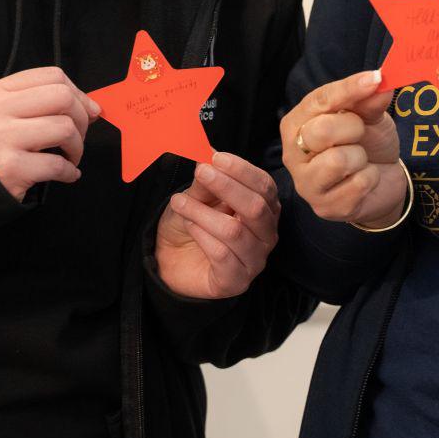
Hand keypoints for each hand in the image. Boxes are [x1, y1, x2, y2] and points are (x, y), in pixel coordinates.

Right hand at [0, 66, 97, 200]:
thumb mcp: (9, 112)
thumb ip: (45, 102)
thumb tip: (92, 107)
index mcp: (0, 91)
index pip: (52, 76)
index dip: (79, 93)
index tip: (86, 110)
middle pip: (62, 98)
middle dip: (81, 118)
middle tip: (77, 136)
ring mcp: (3, 139)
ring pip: (64, 128)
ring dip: (77, 147)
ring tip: (69, 156)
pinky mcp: (10, 168)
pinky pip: (57, 164)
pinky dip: (70, 171)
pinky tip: (67, 173)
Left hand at [154, 153, 281, 298]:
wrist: (172, 260)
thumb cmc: (192, 224)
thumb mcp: (197, 196)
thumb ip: (207, 180)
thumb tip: (208, 155)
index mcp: (265, 209)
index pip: (265, 186)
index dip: (242, 170)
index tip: (216, 158)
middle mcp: (266, 235)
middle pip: (256, 208)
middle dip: (227, 187)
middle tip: (201, 172)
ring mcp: (254, 261)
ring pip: (234, 232)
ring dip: (203, 213)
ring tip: (180, 203)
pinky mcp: (236, 282)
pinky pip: (222, 255)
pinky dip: (201, 236)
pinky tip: (189, 227)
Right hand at [278, 70, 406, 227]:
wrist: (382, 181)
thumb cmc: (367, 143)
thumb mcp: (368, 116)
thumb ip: (369, 100)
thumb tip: (380, 81)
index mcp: (296, 123)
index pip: (319, 100)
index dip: (349, 89)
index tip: (375, 79)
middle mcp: (292, 153)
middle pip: (322, 131)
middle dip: (353, 129)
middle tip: (360, 134)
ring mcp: (306, 183)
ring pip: (338, 160)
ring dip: (360, 158)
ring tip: (359, 160)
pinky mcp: (325, 207)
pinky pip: (357, 185)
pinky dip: (370, 179)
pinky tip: (363, 180)